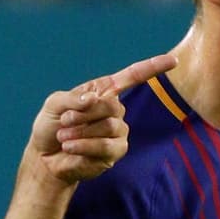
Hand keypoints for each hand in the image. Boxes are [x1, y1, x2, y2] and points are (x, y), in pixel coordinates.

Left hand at [28, 53, 177, 185]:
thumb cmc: (50, 126)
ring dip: (81, 132)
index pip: (133, 76)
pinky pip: (105, 148)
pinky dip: (83, 146)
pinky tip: (70, 148)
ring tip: (63, 137)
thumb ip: (72, 98)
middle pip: (113, 107)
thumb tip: (94, 99)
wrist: (46, 157)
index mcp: (104, 92)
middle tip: (64, 121)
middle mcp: (115, 111)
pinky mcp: (114, 154)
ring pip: (109, 128)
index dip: (153, 68)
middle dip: (84, 115)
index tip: (173, 61)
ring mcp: (117, 134)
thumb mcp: (54, 104)